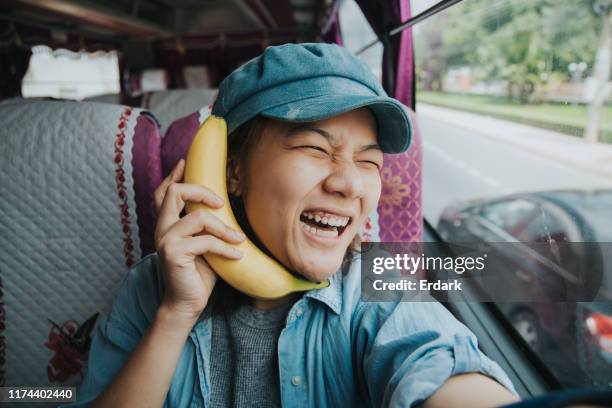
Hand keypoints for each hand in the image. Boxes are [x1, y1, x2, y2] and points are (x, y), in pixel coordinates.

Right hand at [153, 159, 244, 321]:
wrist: (187, 303)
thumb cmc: (198, 272)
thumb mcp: (204, 242)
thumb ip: (205, 224)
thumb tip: (223, 202)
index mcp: (167, 223)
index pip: (164, 192)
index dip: (174, 175)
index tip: (186, 162)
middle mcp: (161, 228)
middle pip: (176, 192)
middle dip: (202, 190)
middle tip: (222, 203)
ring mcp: (165, 240)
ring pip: (198, 218)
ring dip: (224, 228)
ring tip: (238, 240)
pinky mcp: (173, 253)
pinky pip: (206, 242)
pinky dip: (226, 248)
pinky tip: (237, 255)